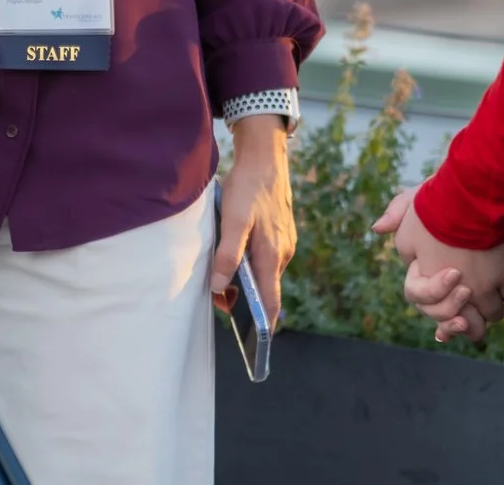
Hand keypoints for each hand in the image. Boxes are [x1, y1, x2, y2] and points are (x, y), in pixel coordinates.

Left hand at [212, 115, 295, 320]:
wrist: (265, 158)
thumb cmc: (248, 188)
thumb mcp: (234, 220)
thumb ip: (228, 254)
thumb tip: (220, 287)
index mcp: (272, 256)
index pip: (271, 302)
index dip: (265, 326)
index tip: (257, 345)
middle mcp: (282, 254)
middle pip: (265, 289)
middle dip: (246, 301)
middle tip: (220, 302)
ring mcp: (283, 243)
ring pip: (263, 272)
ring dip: (245, 279)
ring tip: (221, 277)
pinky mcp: (279, 233)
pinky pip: (264, 257)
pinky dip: (250, 263)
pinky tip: (235, 254)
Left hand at [371, 187, 503, 344]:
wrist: (471, 195)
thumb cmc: (434, 210)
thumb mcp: (404, 218)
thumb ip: (393, 225)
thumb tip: (378, 229)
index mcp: (447, 287)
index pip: (458, 321)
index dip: (461, 321)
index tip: (463, 308)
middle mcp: (478, 287)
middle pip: (493, 315)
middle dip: (488, 307)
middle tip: (483, 290)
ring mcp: (503, 273)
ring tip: (501, 272)